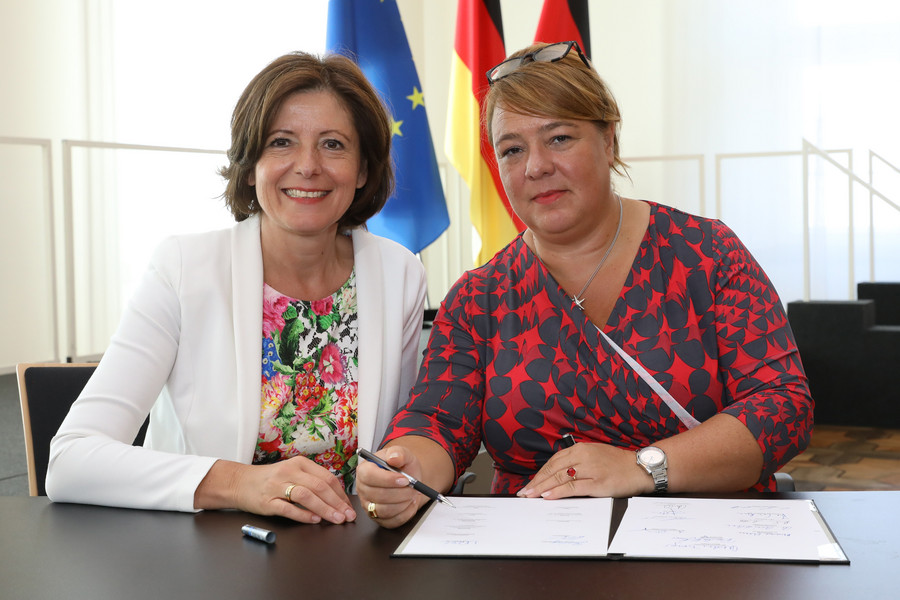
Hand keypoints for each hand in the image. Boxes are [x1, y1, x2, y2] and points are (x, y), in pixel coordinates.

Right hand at [196, 456, 356, 523]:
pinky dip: (303, 514)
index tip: (348, 507)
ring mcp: (278, 486)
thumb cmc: (271, 480)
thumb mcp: (293, 473)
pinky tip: (314, 520)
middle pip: (319, 487)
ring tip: (336, 519)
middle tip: (347, 516)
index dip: (340, 494)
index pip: (326, 478)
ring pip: (306, 496)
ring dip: (324, 509)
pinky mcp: (267, 501)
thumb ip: (312, 481)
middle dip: (337, 503)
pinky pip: (288, 508)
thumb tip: (336, 498)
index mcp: (300, 463)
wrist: (240, 482)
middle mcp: (290, 472)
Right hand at [355, 446, 424, 528]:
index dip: (388, 479)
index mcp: (364, 470)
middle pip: (378, 495)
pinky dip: (405, 512)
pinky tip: (410, 503)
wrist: (409, 480)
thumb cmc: (402, 466)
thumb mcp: (403, 454)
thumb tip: (393, 457)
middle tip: (413, 487)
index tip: (404, 479)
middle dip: (400, 492)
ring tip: (412, 494)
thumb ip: (399, 453)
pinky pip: (392, 521)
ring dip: (403, 502)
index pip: (369, 476)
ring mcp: (368, 505)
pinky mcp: (378, 518)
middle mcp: (363, 489)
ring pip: (384, 510)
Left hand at [516, 442, 651, 498]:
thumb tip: (556, 475)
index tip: (529, 483)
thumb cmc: (616, 463)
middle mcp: (583, 456)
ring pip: (560, 478)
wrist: (639, 468)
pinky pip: (572, 487)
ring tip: (530, 495)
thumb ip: (575, 461)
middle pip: (553, 470)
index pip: (553, 462)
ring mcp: (590, 469)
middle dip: (536, 482)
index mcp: (580, 448)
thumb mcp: (593, 455)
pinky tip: (547, 496)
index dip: (539, 473)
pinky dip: (558, 492)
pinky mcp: (597, 482)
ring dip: (542, 487)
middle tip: (524, 492)